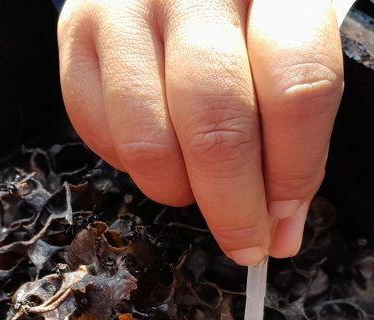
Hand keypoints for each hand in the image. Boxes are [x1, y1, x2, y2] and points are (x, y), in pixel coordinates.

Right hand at [58, 0, 343, 264]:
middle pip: (217, 125)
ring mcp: (126, 4)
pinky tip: (158, 151)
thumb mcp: (294, 41)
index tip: (285, 219)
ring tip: (195, 188)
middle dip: (232, 205)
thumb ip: (298, 130)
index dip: (295, 171)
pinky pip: (95, 127)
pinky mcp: (75, 27)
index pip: (298, 89)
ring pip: (148, 138)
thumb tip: (280, 232)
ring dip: (176, 189)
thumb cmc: (246, 6)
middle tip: (243, 242)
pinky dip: (129, 163)